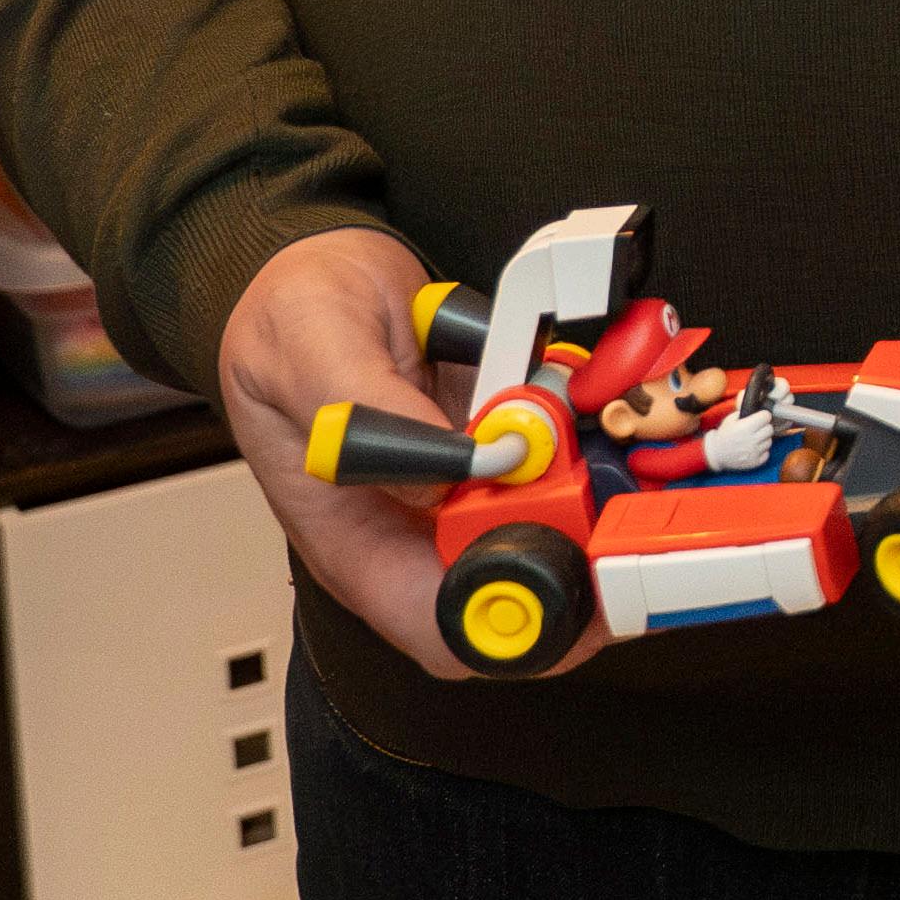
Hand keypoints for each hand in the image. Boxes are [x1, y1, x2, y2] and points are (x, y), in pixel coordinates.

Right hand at [217, 227, 604, 682]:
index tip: (573, 581)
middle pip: (517, 578)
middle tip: (614, 492)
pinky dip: (589, 425)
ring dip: (596, 480)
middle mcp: (416, 524)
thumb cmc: (285, 320)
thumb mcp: (306, 349)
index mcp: (353, 541)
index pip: (439, 630)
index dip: (514, 630)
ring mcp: (465, 481)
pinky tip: (591, 387)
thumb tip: (455, 460)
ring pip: (556, 516)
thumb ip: (373, 407)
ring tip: (606, 431)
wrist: (311, 268)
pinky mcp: (498, 437)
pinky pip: (562, 449)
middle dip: (579, 545)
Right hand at [702, 403, 773, 474]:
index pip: (766, 416)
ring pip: (769, 441)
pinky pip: (766, 453)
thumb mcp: (732, 418)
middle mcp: (751, 440)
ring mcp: (753, 453)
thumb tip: (757, 401)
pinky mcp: (755, 463)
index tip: (759, 417)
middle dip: (764, 427)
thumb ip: (745, 410)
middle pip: (770, 429)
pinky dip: (762, 451)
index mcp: (746, 427)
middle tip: (756, 429)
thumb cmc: (725, 434)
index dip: (763, 415)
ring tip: (753, 439)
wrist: (716, 454)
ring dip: (763, 439)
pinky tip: (752, 449)